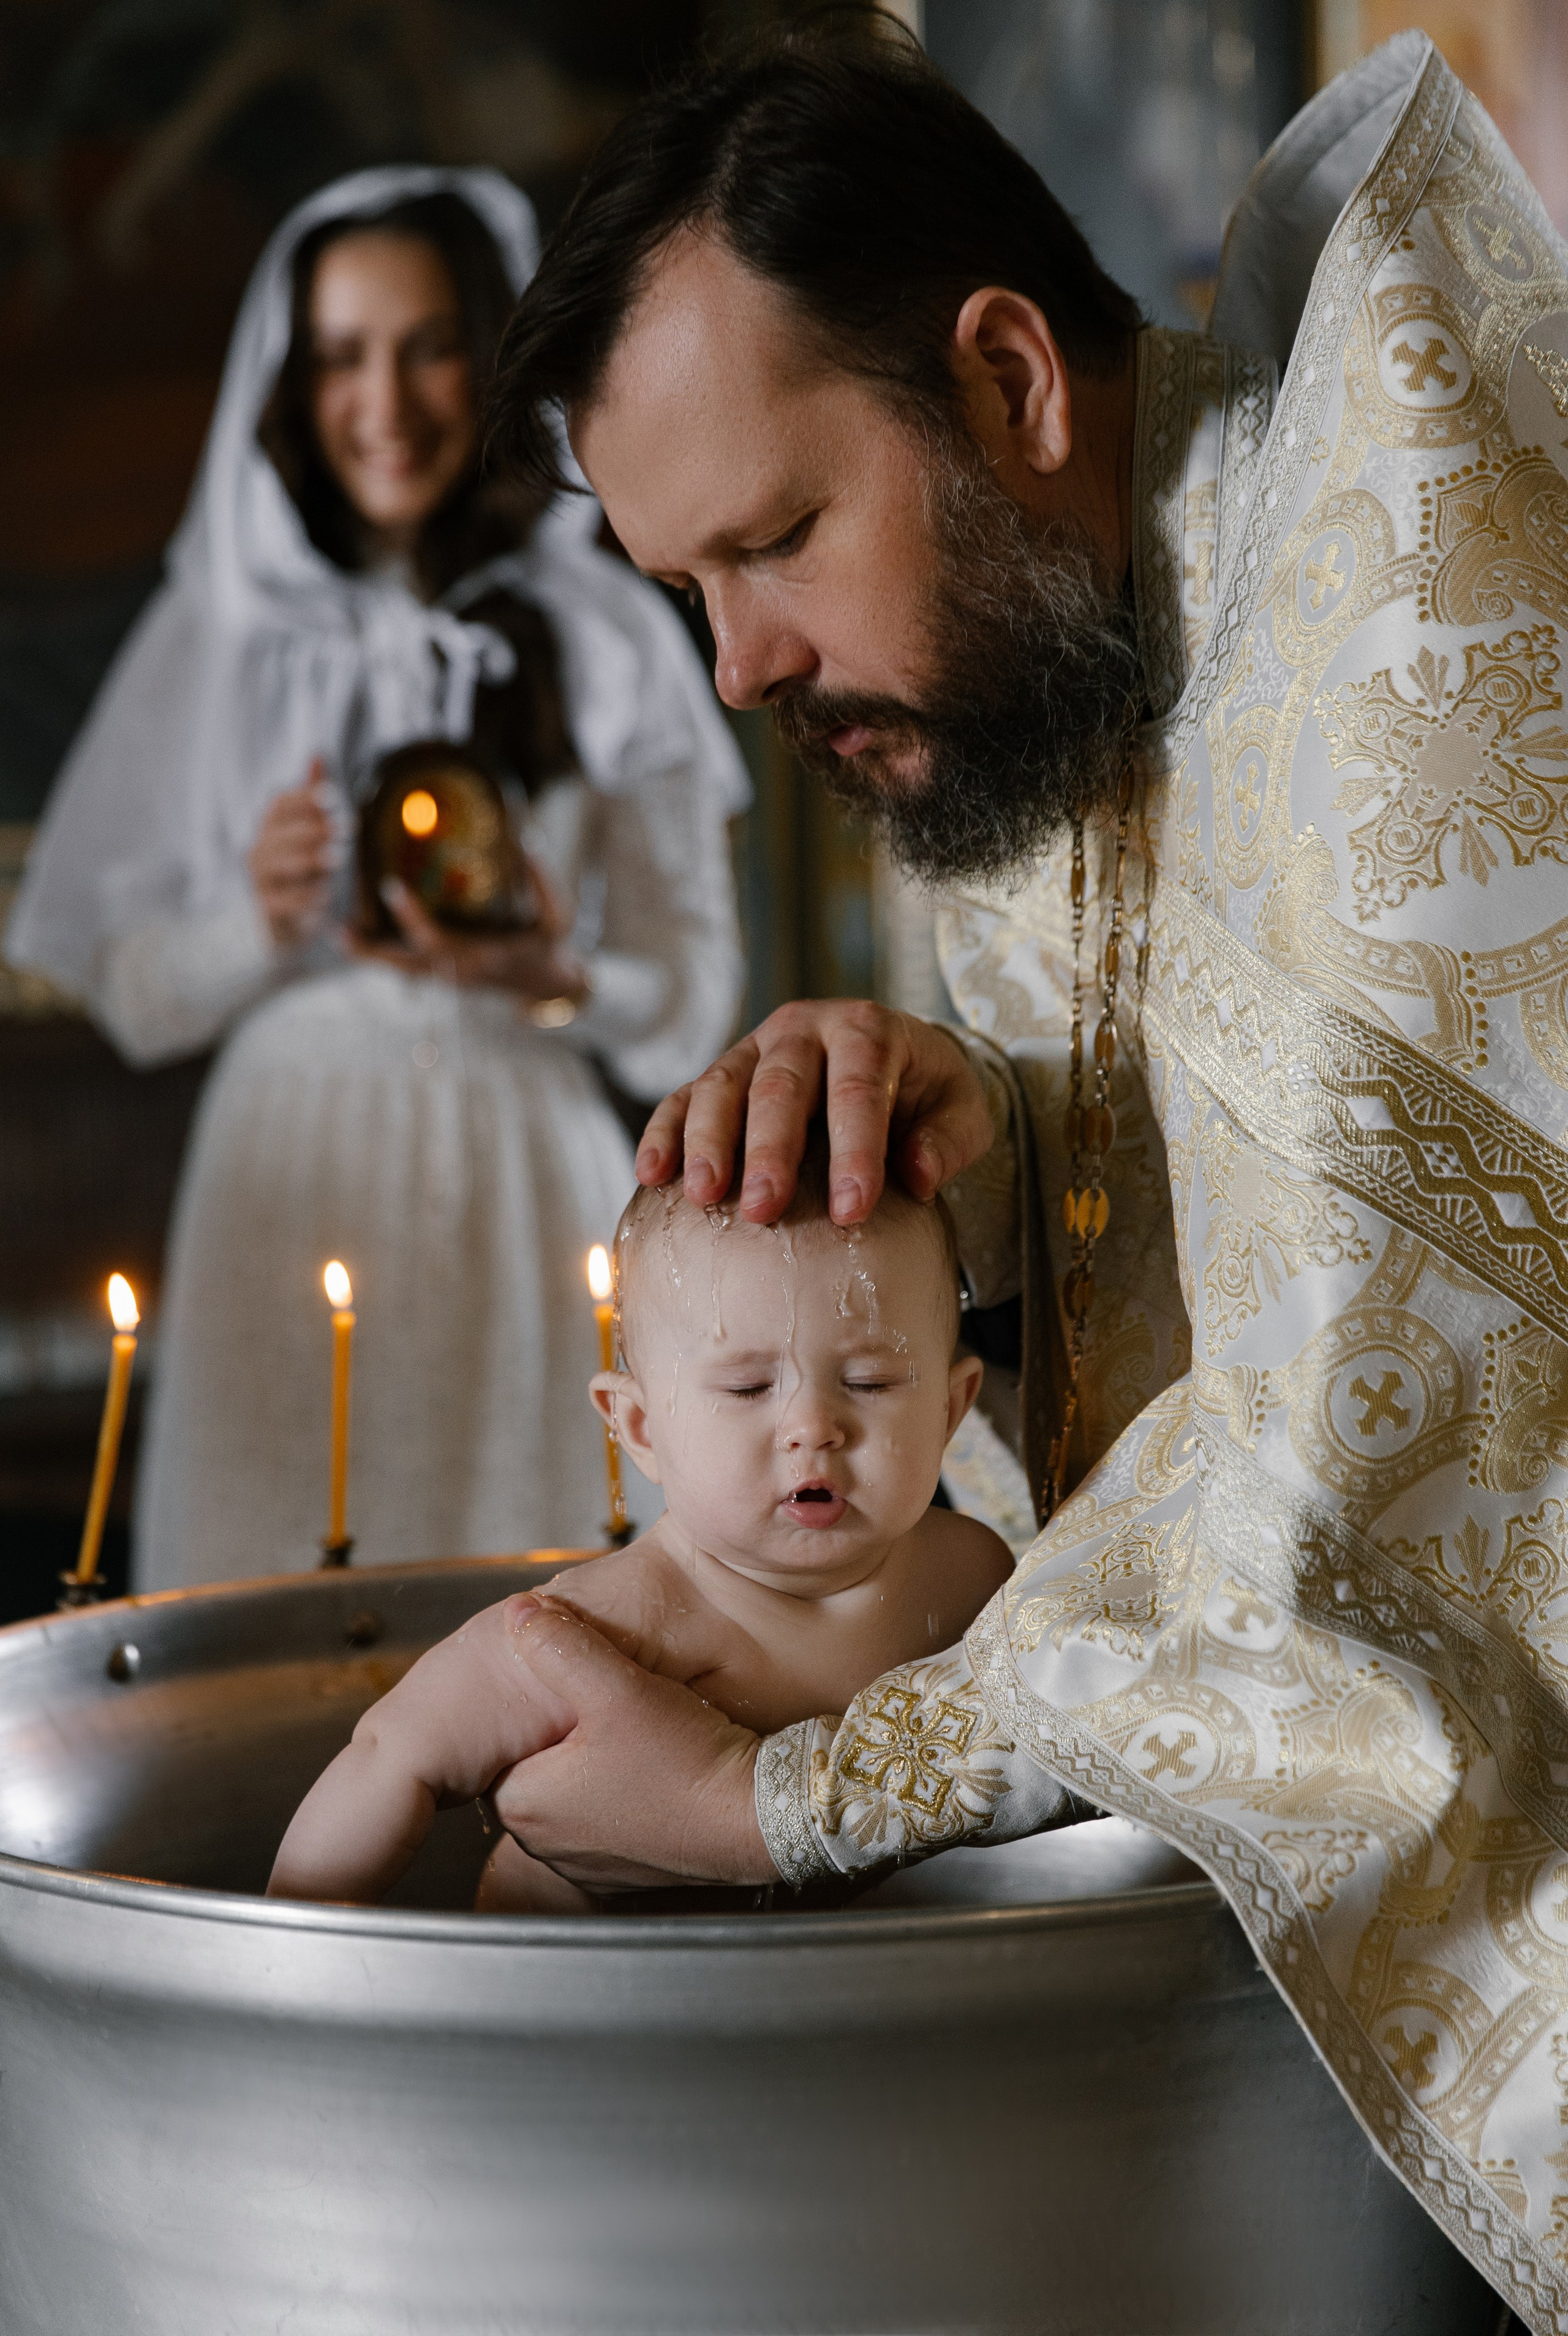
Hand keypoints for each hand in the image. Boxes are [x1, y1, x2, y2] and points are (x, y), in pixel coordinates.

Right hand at [249, 758, 338, 949]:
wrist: (284, 915)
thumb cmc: (300, 863)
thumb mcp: (308, 828)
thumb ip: (312, 794)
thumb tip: (318, 752)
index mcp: (271, 825)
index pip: (281, 803)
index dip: (304, 797)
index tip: (333, 796)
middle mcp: (260, 847)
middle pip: (281, 832)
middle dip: (314, 829)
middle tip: (346, 828)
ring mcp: (260, 877)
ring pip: (280, 864)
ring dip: (309, 859)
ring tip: (337, 858)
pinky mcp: (266, 906)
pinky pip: (283, 900)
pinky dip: (304, 897)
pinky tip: (326, 895)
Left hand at [350, 848, 588, 1004]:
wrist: (544, 983)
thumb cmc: (548, 947)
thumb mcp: (556, 918)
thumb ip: (543, 883)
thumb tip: (529, 841)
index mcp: (481, 957)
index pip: (438, 940)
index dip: (412, 917)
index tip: (391, 886)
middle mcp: (459, 972)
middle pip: (406, 966)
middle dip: (374, 951)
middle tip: (342, 929)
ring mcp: (449, 979)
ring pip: (401, 972)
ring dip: (370, 957)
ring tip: (340, 935)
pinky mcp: (444, 977)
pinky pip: (406, 970)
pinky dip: (382, 958)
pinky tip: (357, 941)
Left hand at [489, 1597, 773, 1890]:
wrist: (756, 1818)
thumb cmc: (686, 1761)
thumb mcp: (618, 1687)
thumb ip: (561, 1647)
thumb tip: (520, 1614)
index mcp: (522, 1803)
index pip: (502, 1742)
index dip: (530, 1708)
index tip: (562, 1687)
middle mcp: (542, 1844)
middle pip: (536, 1766)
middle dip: (563, 1733)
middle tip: (601, 1702)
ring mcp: (582, 1865)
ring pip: (571, 1794)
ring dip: (592, 1764)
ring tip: (631, 1732)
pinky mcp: (621, 1874)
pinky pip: (607, 1821)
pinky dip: (622, 1795)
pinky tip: (653, 1768)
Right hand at [635, 1000, 992, 1226]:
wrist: (893, 1058)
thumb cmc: (927, 1093)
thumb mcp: (963, 1111)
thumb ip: (949, 1140)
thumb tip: (919, 1176)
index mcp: (867, 1031)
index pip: (858, 1089)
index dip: (854, 1149)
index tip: (853, 1209)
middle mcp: (804, 1029)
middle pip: (781, 1085)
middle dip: (770, 1149)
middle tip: (765, 1209)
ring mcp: (755, 1047)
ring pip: (723, 1085)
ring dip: (709, 1141)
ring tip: (705, 1195)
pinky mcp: (724, 1072)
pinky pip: (684, 1096)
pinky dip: (664, 1132)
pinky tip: (652, 1174)